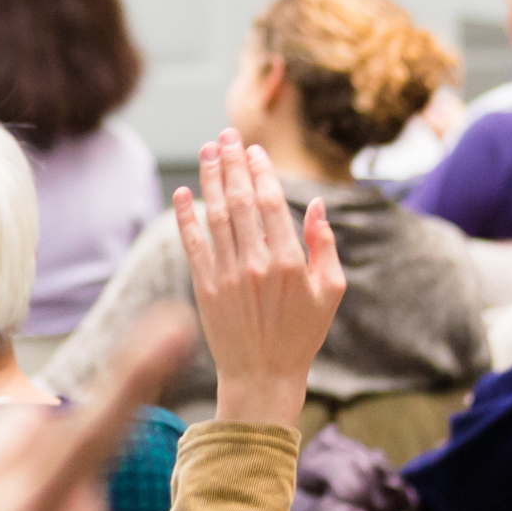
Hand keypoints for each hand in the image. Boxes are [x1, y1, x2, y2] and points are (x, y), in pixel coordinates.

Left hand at [175, 131, 344, 429]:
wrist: (263, 375)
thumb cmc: (301, 334)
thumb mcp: (330, 292)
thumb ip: (325, 246)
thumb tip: (317, 204)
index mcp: (290, 261)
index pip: (271, 203)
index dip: (260, 172)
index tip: (253, 149)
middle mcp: (256, 263)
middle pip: (240, 200)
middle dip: (232, 163)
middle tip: (226, 135)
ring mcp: (227, 274)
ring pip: (216, 215)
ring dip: (209, 179)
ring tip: (206, 150)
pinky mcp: (204, 286)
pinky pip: (193, 243)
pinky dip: (185, 216)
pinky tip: (181, 192)